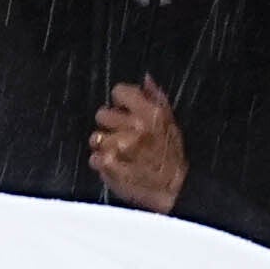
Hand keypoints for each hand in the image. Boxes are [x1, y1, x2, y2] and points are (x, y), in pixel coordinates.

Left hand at [89, 77, 187, 214]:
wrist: (175, 190)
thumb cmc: (172, 157)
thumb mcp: (170, 123)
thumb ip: (156, 98)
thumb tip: (145, 78)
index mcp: (151, 113)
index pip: (119, 92)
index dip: (120, 102)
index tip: (125, 111)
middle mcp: (134, 126)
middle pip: (102, 114)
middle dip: (110, 125)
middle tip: (123, 137)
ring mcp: (119, 145)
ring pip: (95, 137)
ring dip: (104, 145)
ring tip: (121, 154)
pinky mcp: (108, 163)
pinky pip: (93, 157)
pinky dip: (102, 163)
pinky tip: (117, 166)